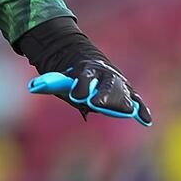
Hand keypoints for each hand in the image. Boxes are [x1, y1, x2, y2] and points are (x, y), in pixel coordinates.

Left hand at [29, 59, 151, 125]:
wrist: (87, 60)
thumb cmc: (72, 75)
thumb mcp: (60, 78)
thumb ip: (53, 84)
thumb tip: (35, 87)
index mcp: (86, 68)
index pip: (85, 76)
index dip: (81, 86)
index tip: (78, 96)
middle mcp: (104, 72)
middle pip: (108, 83)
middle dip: (104, 93)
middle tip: (99, 103)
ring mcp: (117, 80)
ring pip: (123, 90)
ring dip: (122, 100)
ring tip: (125, 111)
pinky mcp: (126, 90)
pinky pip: (135, 99)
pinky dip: (141, 108)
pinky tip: (145, 119)